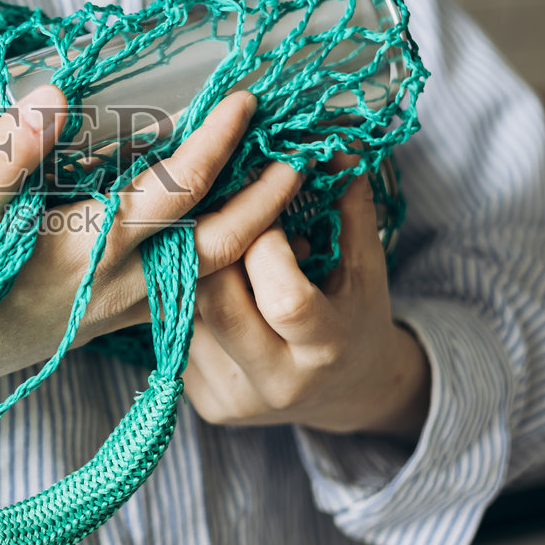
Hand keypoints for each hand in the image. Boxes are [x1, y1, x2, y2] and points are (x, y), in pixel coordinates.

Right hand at [0, 85, 299, 377]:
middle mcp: (116, 284)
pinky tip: (221, 234)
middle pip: (218, 245)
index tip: (245, 97)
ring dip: (248, 232)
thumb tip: (55, 95)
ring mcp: (114, 309)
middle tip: (304, 155)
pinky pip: (180, 290)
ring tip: (278, 190)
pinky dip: (214, 259)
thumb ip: (7, 151)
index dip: (215, 141)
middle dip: (267, 200)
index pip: (174, 189)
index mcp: (87, 247)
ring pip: (204, 273)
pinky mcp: (103, 321)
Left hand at [182, 165, 430, 440]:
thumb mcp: (366, 264)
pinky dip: (188, 300)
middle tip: (226, 220)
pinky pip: (178, 334)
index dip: (267, 244)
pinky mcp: (206, 402)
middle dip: (216, 249)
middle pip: (218, 303)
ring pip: (187, 313)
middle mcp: (276, 383)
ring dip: (196, 271)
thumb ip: (351, 205)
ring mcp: (235, 398)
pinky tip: (210, 287)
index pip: (284, 298)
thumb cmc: (355, 313)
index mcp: (326, 348)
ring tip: (219, 252)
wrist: (345, 391)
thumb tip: (335, 142)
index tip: (267, 212)